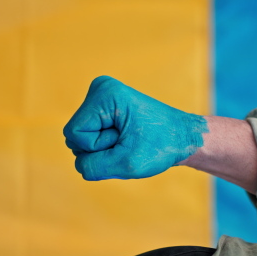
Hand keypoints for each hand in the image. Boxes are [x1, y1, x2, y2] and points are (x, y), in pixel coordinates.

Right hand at [63, 76, 207, 180]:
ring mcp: (100, 97)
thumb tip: (79, 165)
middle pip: (74, 136)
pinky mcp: (103, 108)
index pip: (74, 135)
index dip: (97, 147)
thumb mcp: (127, 164)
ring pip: (80, 140)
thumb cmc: (160, 147)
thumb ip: (93, 167)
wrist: (182, 137)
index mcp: (104, 94)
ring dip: (103, 149)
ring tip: (128, 141)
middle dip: (100, 149)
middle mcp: (99, 89)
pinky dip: (105, 146)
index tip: (125, 140)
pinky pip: (88, 138)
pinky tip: (125, 140)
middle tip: (128, 142)